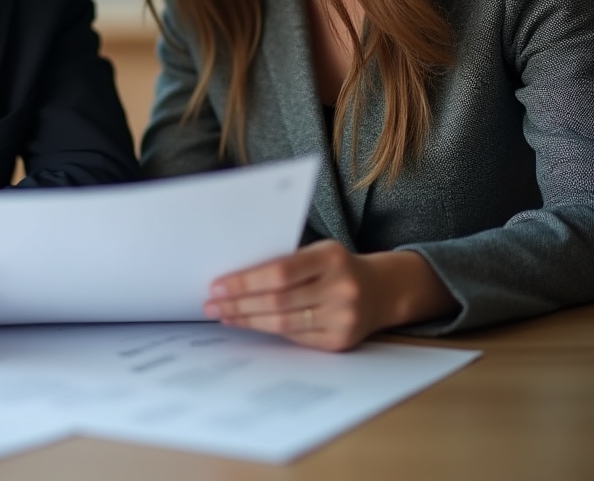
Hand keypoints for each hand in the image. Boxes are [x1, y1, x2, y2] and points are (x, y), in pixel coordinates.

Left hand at [204, 241, 457, 351]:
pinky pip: (296, 338)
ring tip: (224, 315)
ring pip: (284, 323)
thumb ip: (285, 261)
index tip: (218, 285)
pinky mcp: (341, 342)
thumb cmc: (337, 266)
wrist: (382, 290)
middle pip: (278, 301)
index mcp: (331, 258)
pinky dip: (268, 331)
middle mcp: (341, 289)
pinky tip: (248, 324)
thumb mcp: (318, 252)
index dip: (245, 281)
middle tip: (212, 304)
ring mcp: (343, 318)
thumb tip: (234, 275)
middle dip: (239, 303)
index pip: (280, 271)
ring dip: (248, 320)